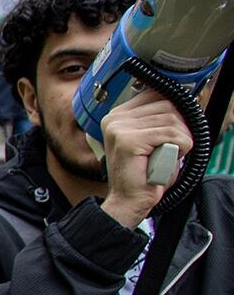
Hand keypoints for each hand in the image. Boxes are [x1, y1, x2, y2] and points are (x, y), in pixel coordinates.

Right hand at [98, 88, 193, 228]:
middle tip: (172, 147)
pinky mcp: (128, 141)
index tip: (174, 130)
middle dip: (180, 127)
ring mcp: (119, 129)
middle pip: (167, 105)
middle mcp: (114, 118)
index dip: (174, 110)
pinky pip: (170, 134)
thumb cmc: (144, 173)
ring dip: (181, 140)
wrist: (129, 200)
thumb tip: (179, 100)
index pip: (156, 94)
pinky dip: (180, 148)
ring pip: (172, 120)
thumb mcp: (151, 139)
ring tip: (168, 155)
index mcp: (117, 115)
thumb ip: (157, 118)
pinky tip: (168, 159)